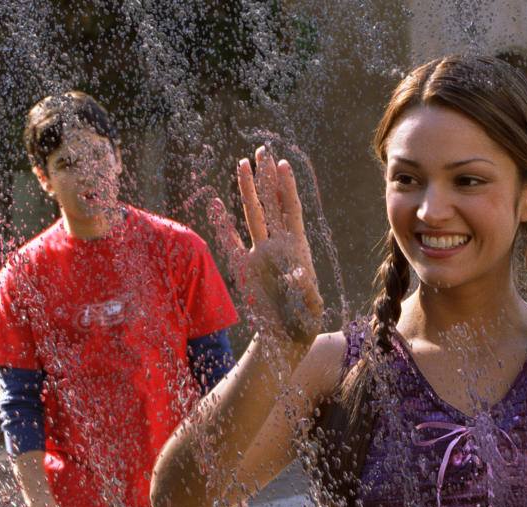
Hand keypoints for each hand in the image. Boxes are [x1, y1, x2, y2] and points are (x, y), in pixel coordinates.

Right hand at [209, 146, 322, 343]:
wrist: (286, 337)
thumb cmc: (304, 321)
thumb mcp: (310, 306)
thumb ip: (307, 289)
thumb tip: (302, 273)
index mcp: (297, 249)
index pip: (291, 211)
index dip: (287, 188)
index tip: (282, 164)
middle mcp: (278, 245)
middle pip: (271, 203)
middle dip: (267, 177)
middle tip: (262, 150)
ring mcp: (260, 253)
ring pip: (252, 215)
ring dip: (248, 190)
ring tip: (243, 163)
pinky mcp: (245, 268)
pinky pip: (230, 241)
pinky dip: (222, 223)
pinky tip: (215, 203)